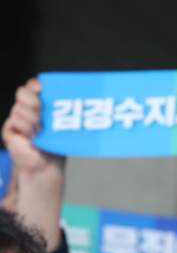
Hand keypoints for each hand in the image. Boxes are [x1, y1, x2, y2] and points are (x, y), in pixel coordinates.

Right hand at [2, 77, 64, 251]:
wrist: (48, 168)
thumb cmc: (57, 146)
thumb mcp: (65, 126)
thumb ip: (69, 113)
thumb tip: (90, 103)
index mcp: (39, 106)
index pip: (32, 87)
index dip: (35, 85)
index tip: (42, 87)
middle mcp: (26, 110)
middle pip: (22, 93)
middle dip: (33, 100)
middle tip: (42, 110)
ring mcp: (16, 120)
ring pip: (20, 109)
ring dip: (33, 121)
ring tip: (40, 132)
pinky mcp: (10, 131)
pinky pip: (15, 122)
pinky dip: (27, 130)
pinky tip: (33, 138)